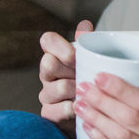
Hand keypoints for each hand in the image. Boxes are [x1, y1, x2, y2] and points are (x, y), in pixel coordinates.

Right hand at [38, 19, 94, 137]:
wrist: (92, 113)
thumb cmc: (90, 81)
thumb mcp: (91, 61)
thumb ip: (87, 44)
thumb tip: (85, 25)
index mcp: (55, 55)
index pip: (47, 40)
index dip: (61, 46)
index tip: (75, 56)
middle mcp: (46, 73)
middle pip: (48, 63)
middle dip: (70, 70)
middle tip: (85, 76)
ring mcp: (46, 94)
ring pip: (57, 87)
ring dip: (76, 91)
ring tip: (89, 94)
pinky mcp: (48, 113)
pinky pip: (56, 110)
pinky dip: (72, 109)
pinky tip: (83, 109)